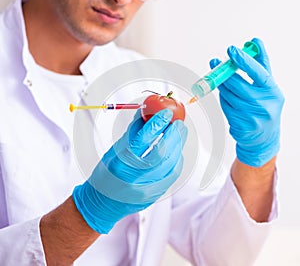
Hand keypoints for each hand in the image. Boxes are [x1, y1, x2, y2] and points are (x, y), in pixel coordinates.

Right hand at [72, 109, 186, 233]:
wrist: (103, 204)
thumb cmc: (106, 176)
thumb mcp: (114, 151)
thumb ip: (132, 133)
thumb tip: (146, 114)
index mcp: (120, 164)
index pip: (142, 141)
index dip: (156, 124)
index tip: (166, 113)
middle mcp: (134, 179)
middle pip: (161, 153)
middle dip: (173, 135)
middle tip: (178, 122)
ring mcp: (146, 190)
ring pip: (171, 164)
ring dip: (178, 146)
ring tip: (180, 133)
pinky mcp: (155, 195)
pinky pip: (172, 175)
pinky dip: (177, 159)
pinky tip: (176, 150)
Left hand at [210, 38, 284, 166]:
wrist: (264, 136)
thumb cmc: (265, 105)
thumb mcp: (268, 85)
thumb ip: (261, 64)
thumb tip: (254, 42)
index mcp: (272, 91)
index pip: (257, 72)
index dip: (244, 60)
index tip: (232, 50)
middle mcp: (263, 104)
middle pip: (237, 84)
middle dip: (223, 73)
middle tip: (214, 63)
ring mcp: (251, 116)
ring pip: (228, 95)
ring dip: (222, 86)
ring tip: (222, 81)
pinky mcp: (239, 125)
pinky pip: (225, 106)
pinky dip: (223, 99)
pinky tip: (227, 98)